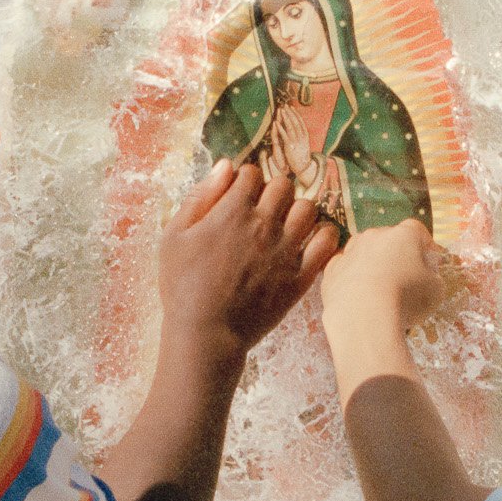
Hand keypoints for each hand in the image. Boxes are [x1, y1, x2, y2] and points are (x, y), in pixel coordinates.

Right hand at [158, 161, 337, 363]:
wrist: (206, 333)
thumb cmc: (182, 286)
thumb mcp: (174, 237)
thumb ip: (199, 198)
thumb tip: (225, 166)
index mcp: (233, 211)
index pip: (251, 173)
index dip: (243, 181)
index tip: (237, 196)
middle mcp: (265, 224)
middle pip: (283, 186)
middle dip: (271, 192)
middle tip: (261, 210)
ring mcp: (286, 250)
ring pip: (308, 209)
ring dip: (296, 211)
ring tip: (284, 225)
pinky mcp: (300, 276)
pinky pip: (327, 243)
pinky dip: (323, 236)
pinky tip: (309, 241)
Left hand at [320, 220, 445, 343]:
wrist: (362, 316)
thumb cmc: (406, 299)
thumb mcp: (435, 290)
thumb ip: (433, 278)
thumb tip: (427, 277)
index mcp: (403, 235)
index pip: (417, 231)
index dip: (424, 246)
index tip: (429, 262)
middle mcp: (374, 236)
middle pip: (387, 240)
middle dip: (396, 255)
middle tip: (404, 279)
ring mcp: (349, 252)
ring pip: (363, 253)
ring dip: (371, 265)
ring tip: (379, 290)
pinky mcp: (331, 272)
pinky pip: (345, 271)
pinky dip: (351, 280)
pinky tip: (358, 298)